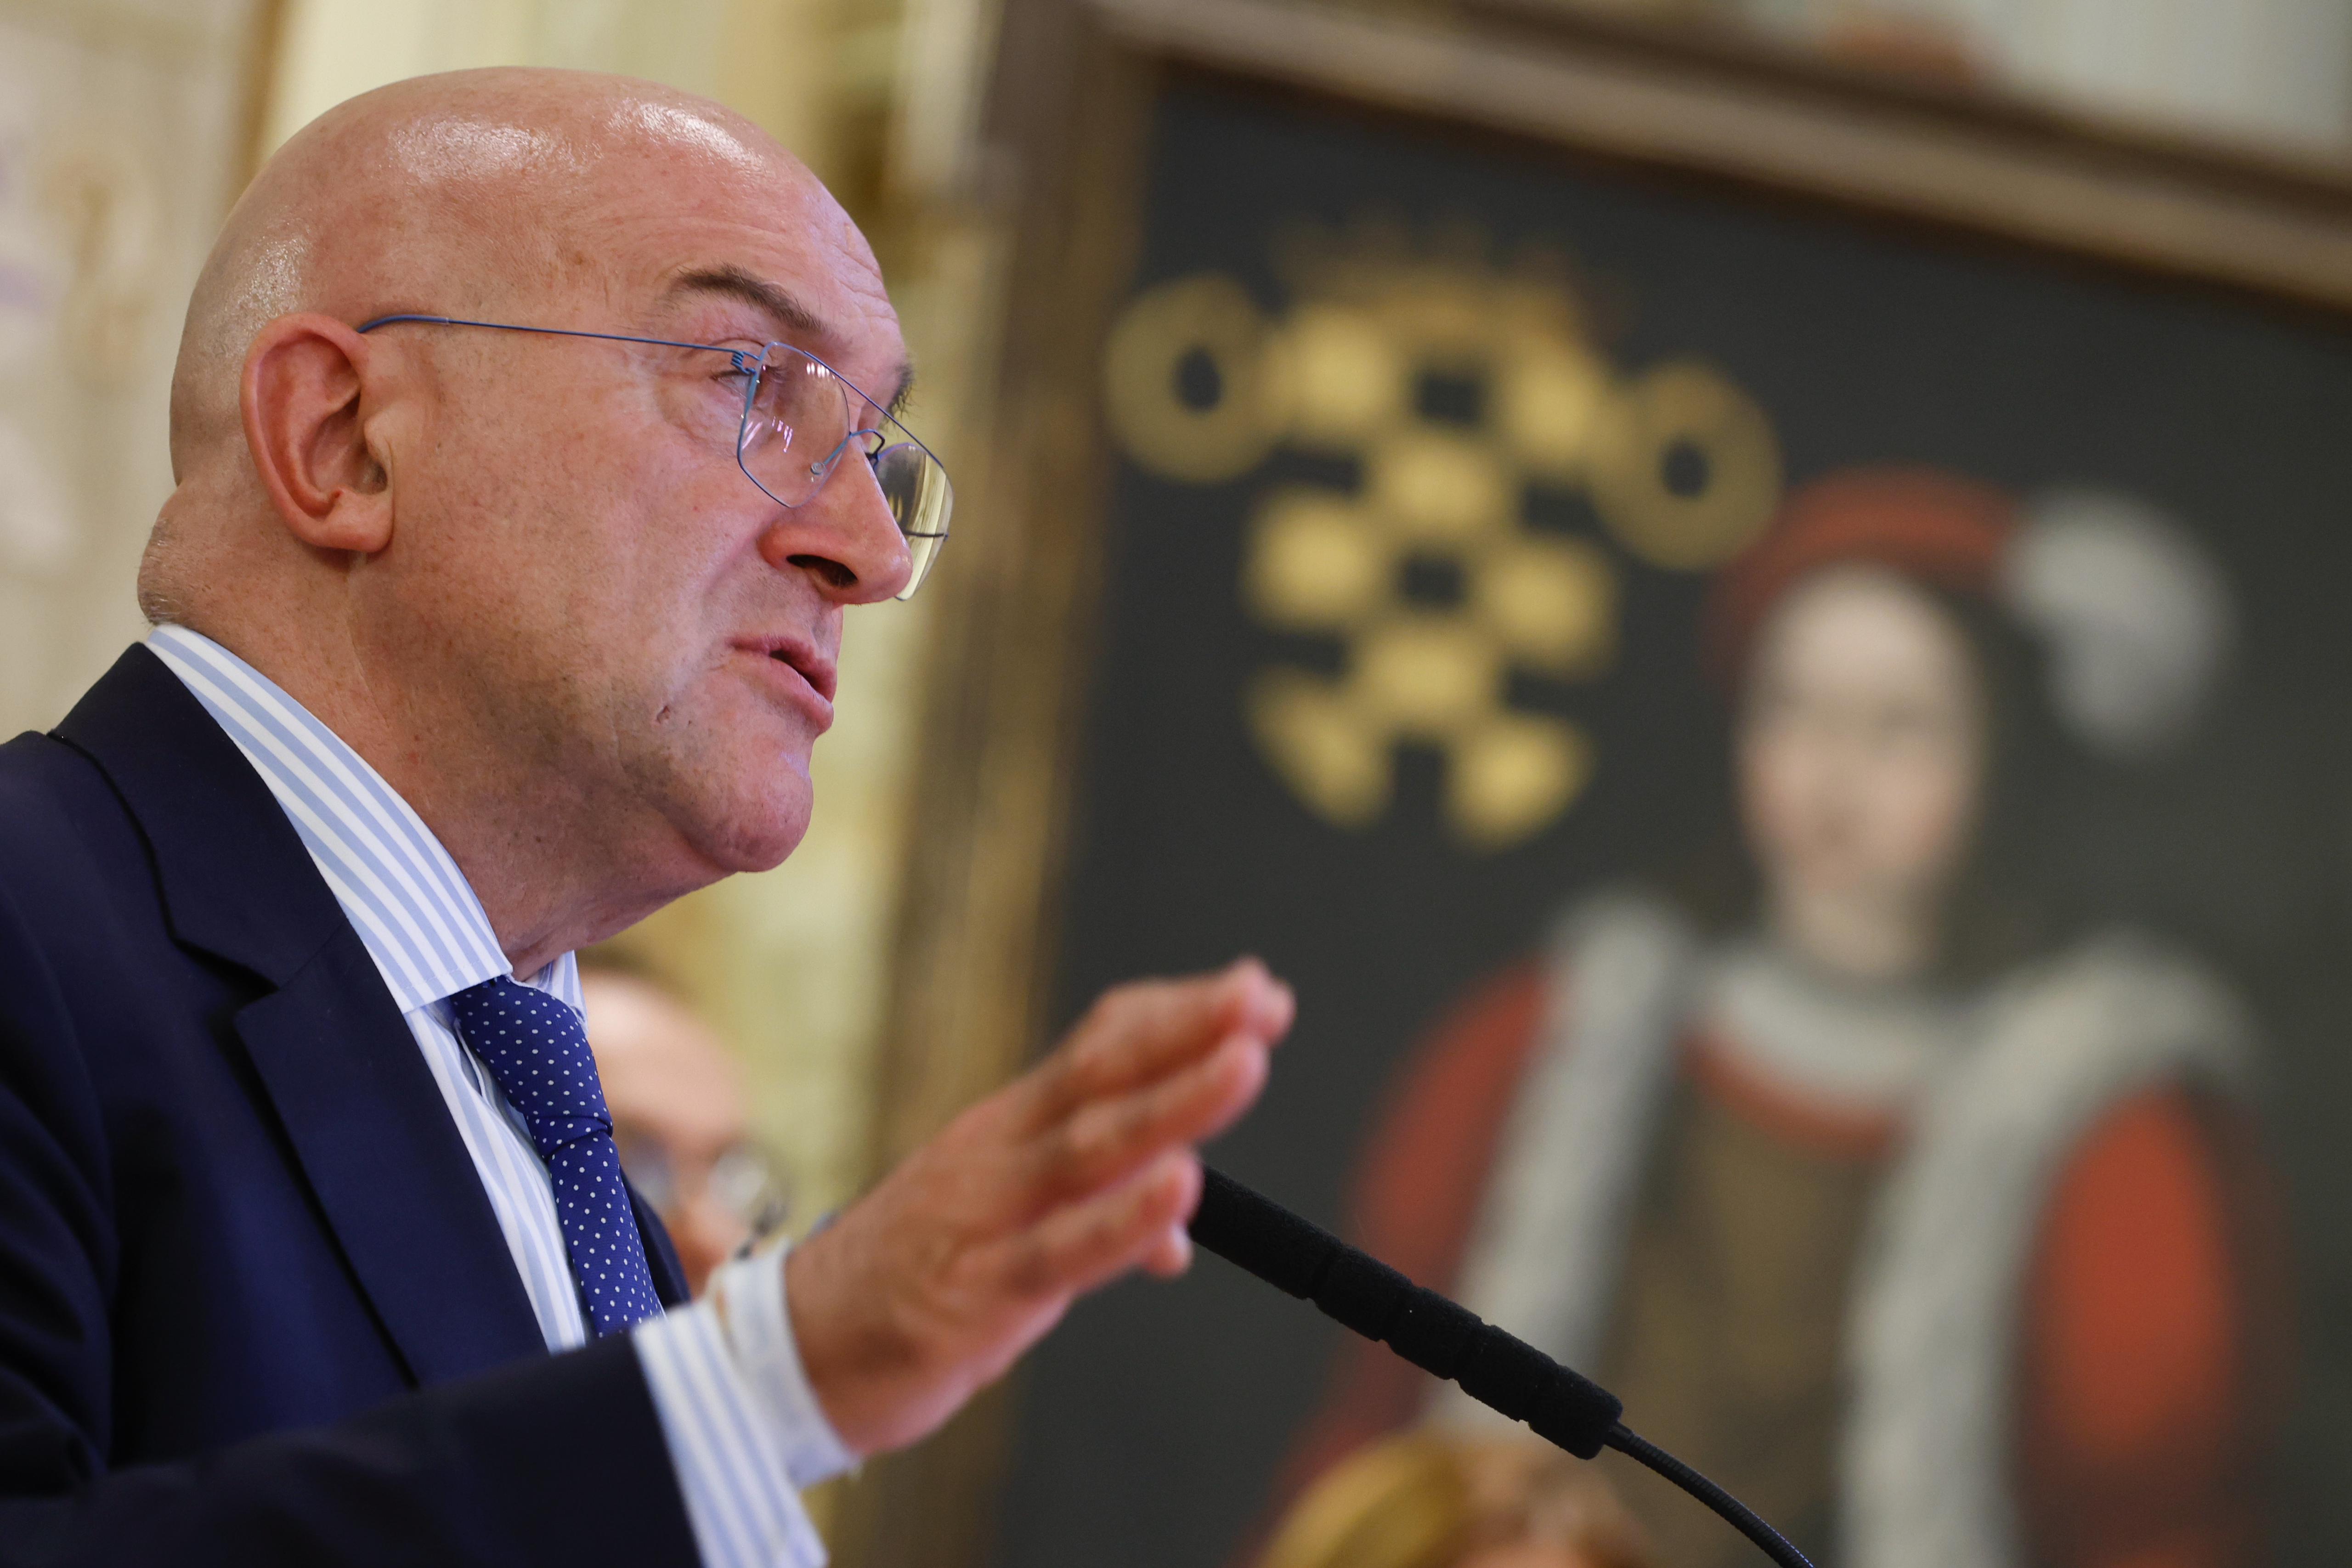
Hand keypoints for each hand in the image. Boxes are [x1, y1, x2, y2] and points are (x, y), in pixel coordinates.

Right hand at [782, 957, 1293, 1455]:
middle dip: (1188, 1030)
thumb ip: (1094, 1213)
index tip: (1258, 991)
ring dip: (1174, 1104)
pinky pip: (1057, 1252)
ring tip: (1245, 1065)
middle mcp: (1000, 1152)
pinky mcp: (973, 1293)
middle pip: (1101, 1074)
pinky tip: (1178, 1194)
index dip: (1179, 1016)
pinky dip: (1121, 1220)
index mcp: (1012, 1128)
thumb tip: (1178, 1233)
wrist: (796, 1346)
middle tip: (1259, 996)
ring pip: (1089, 1148)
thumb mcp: (1012, 1228)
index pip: (1100, 1047)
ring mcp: (983, 1216)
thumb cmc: (917, 1275)